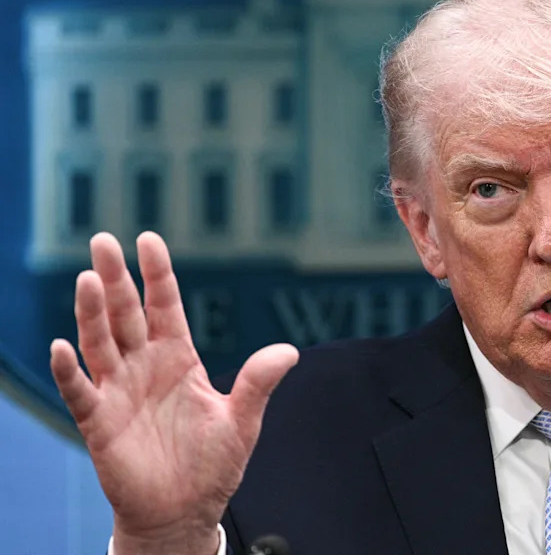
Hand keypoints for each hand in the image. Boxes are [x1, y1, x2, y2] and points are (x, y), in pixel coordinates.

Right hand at [50, 232, 298, 553]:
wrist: (184, 510)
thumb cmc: (212, 463)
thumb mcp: (242, 420)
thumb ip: (258, 383)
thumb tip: (289, 351)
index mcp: (178, 358)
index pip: (164, 306)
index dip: (157, 274)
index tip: (149, 239)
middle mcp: (144, 367)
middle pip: (126, 314)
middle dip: (116, 278)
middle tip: (103, 240)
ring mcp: (119, 391)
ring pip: (100, 343)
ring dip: (91, 312)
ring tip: (88, 278)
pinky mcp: (100, 423)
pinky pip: (81, 391)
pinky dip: (70, 370)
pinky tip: (63, 346)